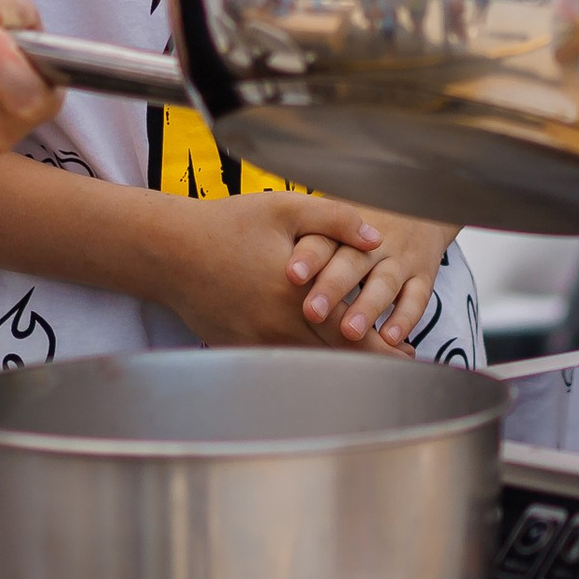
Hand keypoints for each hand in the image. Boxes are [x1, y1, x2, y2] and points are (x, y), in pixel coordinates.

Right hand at [157, 194, 394, 348]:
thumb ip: (335, 220)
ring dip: (339, 368)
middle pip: (333, 356)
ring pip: (308, 365)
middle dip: (369, 362)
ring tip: (371, 369)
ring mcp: (256, 343)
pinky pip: (278, 365)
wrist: (170, 251)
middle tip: (400, 365)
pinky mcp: (238, 349)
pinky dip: (305, 367)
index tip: (408, 352)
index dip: (382, 345)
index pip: (350, 329)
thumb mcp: (284, 209)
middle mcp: (278, 326)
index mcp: (296, 293)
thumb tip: (377, 237)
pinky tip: (320, 362)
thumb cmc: (228, 225)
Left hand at [289, 212, 458, 352]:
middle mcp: (372, 245)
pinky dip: (405, 318)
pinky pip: (417, 298)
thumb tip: (265, 271)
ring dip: (367, 307)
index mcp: (343, 230)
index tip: (292, 275)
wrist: (420, 203)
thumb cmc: (364, 222)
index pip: (324, 240)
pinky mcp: (424, 275)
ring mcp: (400, 259)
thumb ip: (308, 241)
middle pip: (352, 263)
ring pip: (385, 282)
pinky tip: (391, 338)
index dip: (308, 257)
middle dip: (333, 287)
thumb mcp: (336, 219)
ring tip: (349, 331)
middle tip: (313, 311)